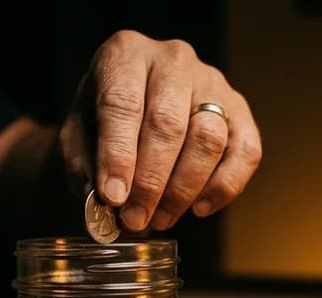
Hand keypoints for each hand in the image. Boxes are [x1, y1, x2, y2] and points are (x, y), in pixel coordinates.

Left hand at [60, 30, 261, 232]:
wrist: (130, 117)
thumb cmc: (99, 126)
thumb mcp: (76, 141)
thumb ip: (87, 170)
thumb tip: (108, 206)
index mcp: (125, 54)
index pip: (122, 103)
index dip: (118, 155)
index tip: (113, 197)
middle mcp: (172, 59)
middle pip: (168, 124)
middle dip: (151, 181)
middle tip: (136, 219)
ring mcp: (211, 82)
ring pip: (208, 139)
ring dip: (183, 190)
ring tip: (160, 219)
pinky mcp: (239, 110)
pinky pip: (245, 151)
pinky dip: (225, 186)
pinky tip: (199, 208)